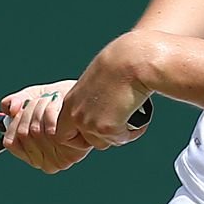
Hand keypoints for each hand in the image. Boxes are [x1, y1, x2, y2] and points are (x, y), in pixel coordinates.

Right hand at [0, 80, 92, 173]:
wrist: (91, 97)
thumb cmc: (64, 99)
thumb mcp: (35, 97)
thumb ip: (17, 101)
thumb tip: (9, 109)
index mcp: (34, 153)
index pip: (10, 141)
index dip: (15, 120)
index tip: (23, 106)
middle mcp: (45, 162)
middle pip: (23, 134)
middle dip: (31, 110)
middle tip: (45, 100)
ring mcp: (58, 160)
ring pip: (33, 130)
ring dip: (42, 108)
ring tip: (54, 102)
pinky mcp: (71, 154)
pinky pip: (48, 130)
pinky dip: (51, 112)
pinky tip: (62, 108)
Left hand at [55, 33, 153, 150]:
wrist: (132, 61)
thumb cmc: (119, 65)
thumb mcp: (96, 83)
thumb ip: (91, 100)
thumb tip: (99, 110)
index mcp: (70, 102)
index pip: (64, 133)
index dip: (81, 135)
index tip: (96, 128)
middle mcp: (76, 114)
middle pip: (86, 141)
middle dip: (102, 136)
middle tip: (117, 122)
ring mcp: (90, 123)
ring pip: (105, 142)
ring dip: (118, 133)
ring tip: (130, 116)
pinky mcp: (107, 128)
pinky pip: (122, 139)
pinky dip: (132, 131)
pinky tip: (139, 118)